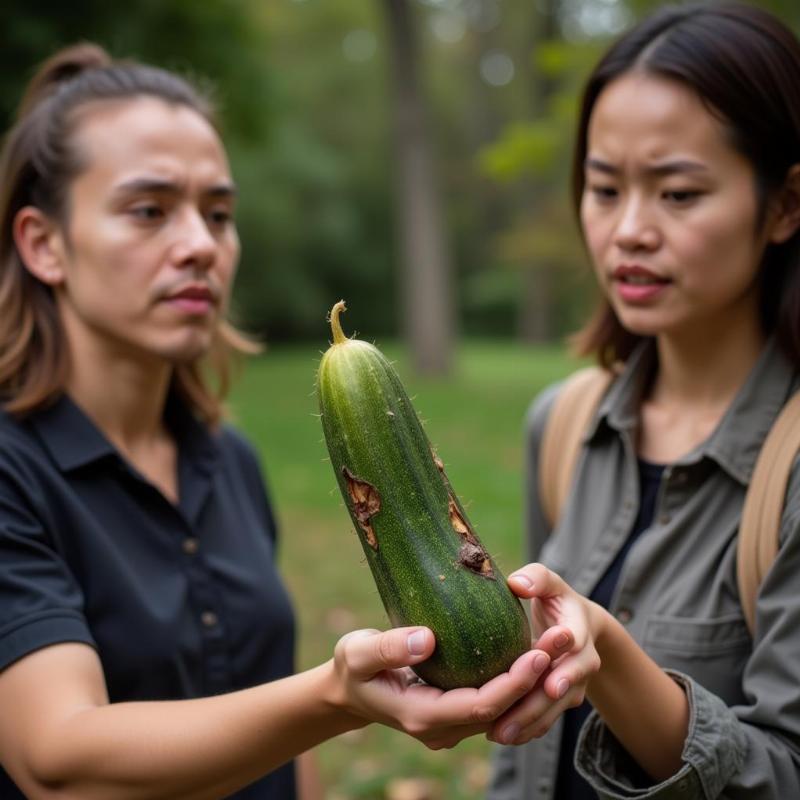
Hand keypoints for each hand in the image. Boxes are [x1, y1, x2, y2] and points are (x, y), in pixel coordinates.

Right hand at [330, 624, 572, 749]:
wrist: (350, 689)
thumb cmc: (353, 667)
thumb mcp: (359, 652)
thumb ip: (388, 647)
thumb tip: (427, 639)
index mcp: (422, 716)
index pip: (480, 707)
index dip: (512, 685)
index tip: (537, 655)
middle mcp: (443, 727)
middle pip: (501, 710)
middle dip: (535, 679)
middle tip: (562, 641)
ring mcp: (452, 722)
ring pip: (504, 707)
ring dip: (534, 679)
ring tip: (560, 642)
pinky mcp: (457, 708)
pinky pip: (495, 699)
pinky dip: (519, 679)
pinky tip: (537, 649)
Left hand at [487, 563, 602, 744]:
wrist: (577, 625)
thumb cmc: (555, 598)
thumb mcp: (550, 582)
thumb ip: (536, 578)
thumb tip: (517, 583)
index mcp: (579, 629)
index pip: (577, 648)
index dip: (566, 667)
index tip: (550, 681)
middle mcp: (582, 661)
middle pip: (566, 688)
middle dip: (541, 705)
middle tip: (515, 718)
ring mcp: (573, 683)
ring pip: (554, 709)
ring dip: (529, 723)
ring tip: (500, 734)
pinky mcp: (561, 699)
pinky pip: (547, 718)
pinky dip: (527, 729)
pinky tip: (501, 736)